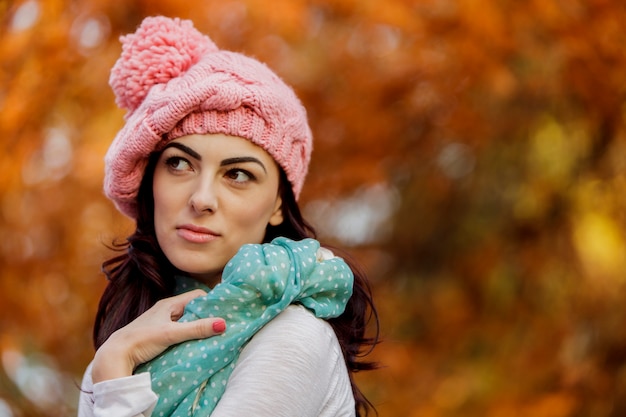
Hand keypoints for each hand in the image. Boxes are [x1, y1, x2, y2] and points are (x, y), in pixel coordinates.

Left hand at [91, 289, 224, 382]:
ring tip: (210, 335)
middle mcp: (166, 310)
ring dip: (196, 327)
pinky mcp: (157, 335)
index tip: (224, 311)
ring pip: (185, 321)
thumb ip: (197, 329)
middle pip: (193, 309)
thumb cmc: (142, 339)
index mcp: (169, 304)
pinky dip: (187, 335)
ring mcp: (161, 323)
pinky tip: (193, 343)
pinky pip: (179, 330)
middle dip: (206, 315)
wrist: (116, 354)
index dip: (211, 302)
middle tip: (221, 325)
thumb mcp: (172, 333)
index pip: (197, 296)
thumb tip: (223, 324)